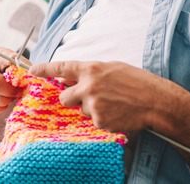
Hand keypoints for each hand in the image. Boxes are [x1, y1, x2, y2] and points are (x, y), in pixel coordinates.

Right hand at [0, 47, 23, 142]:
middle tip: (17, 93)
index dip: (11, 69)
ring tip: (9, 97)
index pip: (3, 62)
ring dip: (6, 103)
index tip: (19, 76)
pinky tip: (0, 101)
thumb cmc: (10, 69)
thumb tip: (32, 72)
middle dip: (10, 93)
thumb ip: (24, 67)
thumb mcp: (18, 63)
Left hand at [29, 60, 163, 132]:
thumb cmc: (137, 81)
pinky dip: (104, 119)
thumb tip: (68, 78)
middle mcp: (88, 86)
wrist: (156, 101)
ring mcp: (93, 105)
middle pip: (65, 97)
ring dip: (93, 109)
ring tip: (113, 104)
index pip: (61, 67)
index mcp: (91, 69)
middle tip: (90, 98)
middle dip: (72, 99)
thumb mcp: (111, 68)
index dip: (44, 69)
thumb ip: (89, 72)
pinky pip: (95, 122)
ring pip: (82, 110)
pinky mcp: (100, 121)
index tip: (32, 71)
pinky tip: (118, 113)